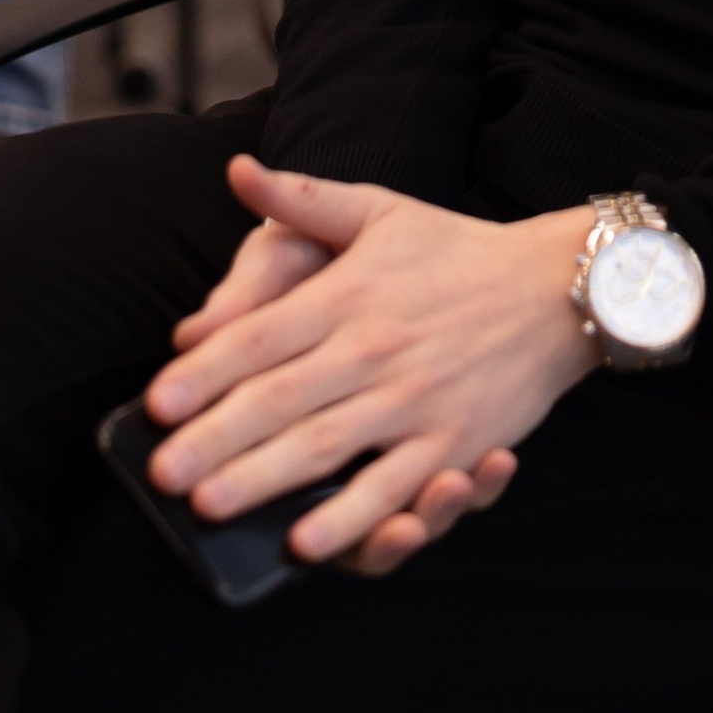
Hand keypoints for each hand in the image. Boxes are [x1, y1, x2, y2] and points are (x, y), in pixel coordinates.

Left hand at [144, 155, 595, 578]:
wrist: (557, 287)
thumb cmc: (455, 251)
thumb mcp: (379, 210)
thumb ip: (303, 199)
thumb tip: (238, 170)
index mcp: (349, 295)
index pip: (262, 335)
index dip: (204, 372)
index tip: (155, 402)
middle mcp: (374, 349)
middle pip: (281, 399)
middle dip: (215, 439)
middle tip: (161, 472)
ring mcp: (414, 400)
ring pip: (326, 448)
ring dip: (265, 480)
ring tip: (210, 505)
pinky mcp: (452, 443)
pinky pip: (394, 488)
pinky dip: (352, 518)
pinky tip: (308, 542)